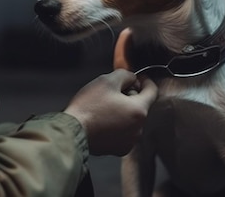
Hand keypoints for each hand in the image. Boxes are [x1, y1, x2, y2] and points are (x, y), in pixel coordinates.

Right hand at [64, 29, 156, 155]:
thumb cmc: (88, 107)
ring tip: (104, 107)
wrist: (72, 131)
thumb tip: (132, 78)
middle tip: (112, 92)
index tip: (137, 77)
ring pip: (131, 119)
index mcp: (139, 110)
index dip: (145, 80)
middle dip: (129, 96)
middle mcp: (138, 128)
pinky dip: (117, 125)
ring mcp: (129, 141)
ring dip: (123, 111)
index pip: (152, 91)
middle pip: (140, 105)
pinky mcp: (119, 149)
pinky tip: (103, 121)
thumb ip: (125, 75)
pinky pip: (124, 132)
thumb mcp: (106, 80)